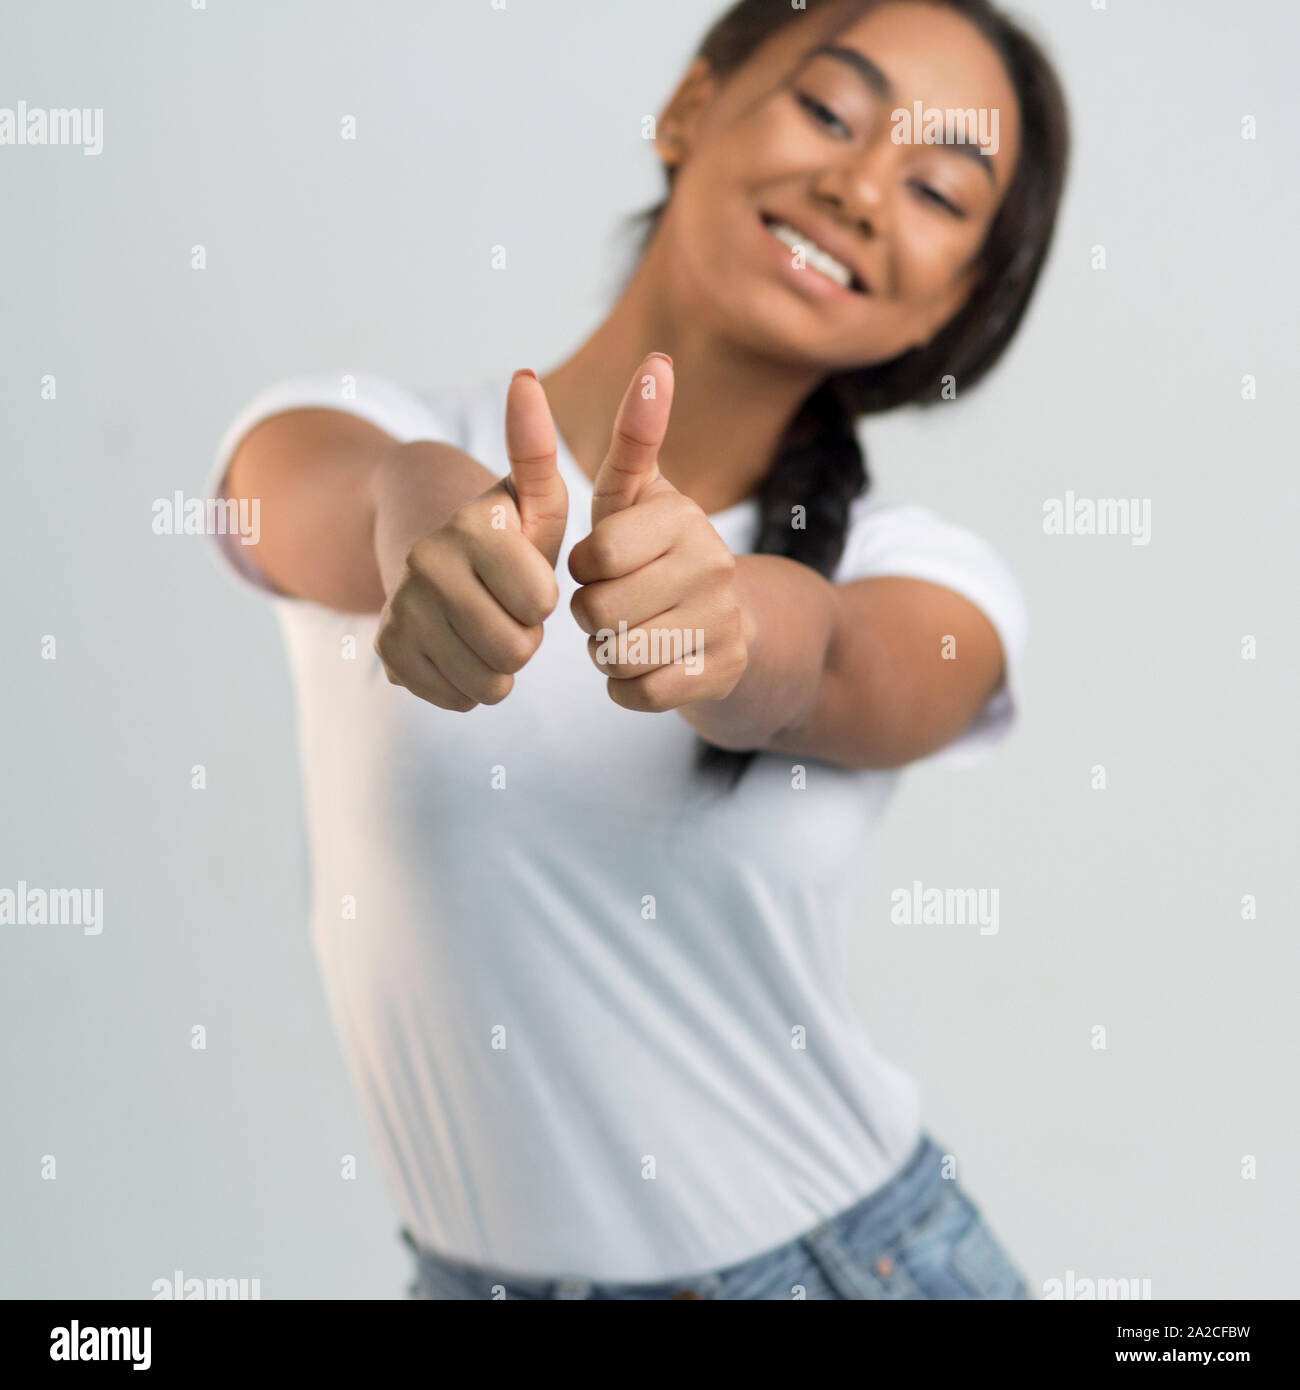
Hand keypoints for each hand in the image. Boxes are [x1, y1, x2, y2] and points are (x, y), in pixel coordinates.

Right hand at [373, 370, 567, 709]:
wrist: (437, 558)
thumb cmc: (508, 533)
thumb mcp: (536, 497)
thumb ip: (538, 448)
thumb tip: (525, 377)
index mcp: (472, 525)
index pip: (540, 602)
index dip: (544, 600)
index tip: (529, 579)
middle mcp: (426, 563)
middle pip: (514, 649)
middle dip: (525, 638)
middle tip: (510, 610)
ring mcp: (401, 609)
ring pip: (486, 682)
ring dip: (501, 666)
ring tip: (490, 628)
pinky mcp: (387, 650)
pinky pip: (455, 698)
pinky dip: (469, 685)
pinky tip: (462, 649)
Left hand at [568, 354, 748, 711]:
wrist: (732, 623)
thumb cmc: (657, 552)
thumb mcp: (638, 495)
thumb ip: (634, 435)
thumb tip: (657, 361)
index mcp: (683, 516)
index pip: (596, 555)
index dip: (585, 567)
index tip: (604, 562)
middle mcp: (713, 565)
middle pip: (599, 609)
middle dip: (591, 614)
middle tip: (616, 603)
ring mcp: (723, 621)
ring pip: (617, 654)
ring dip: (606, 651)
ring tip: (630, 632)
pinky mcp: (724, 672)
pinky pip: (641, 692)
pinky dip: (626, 686)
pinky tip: (644, 666)